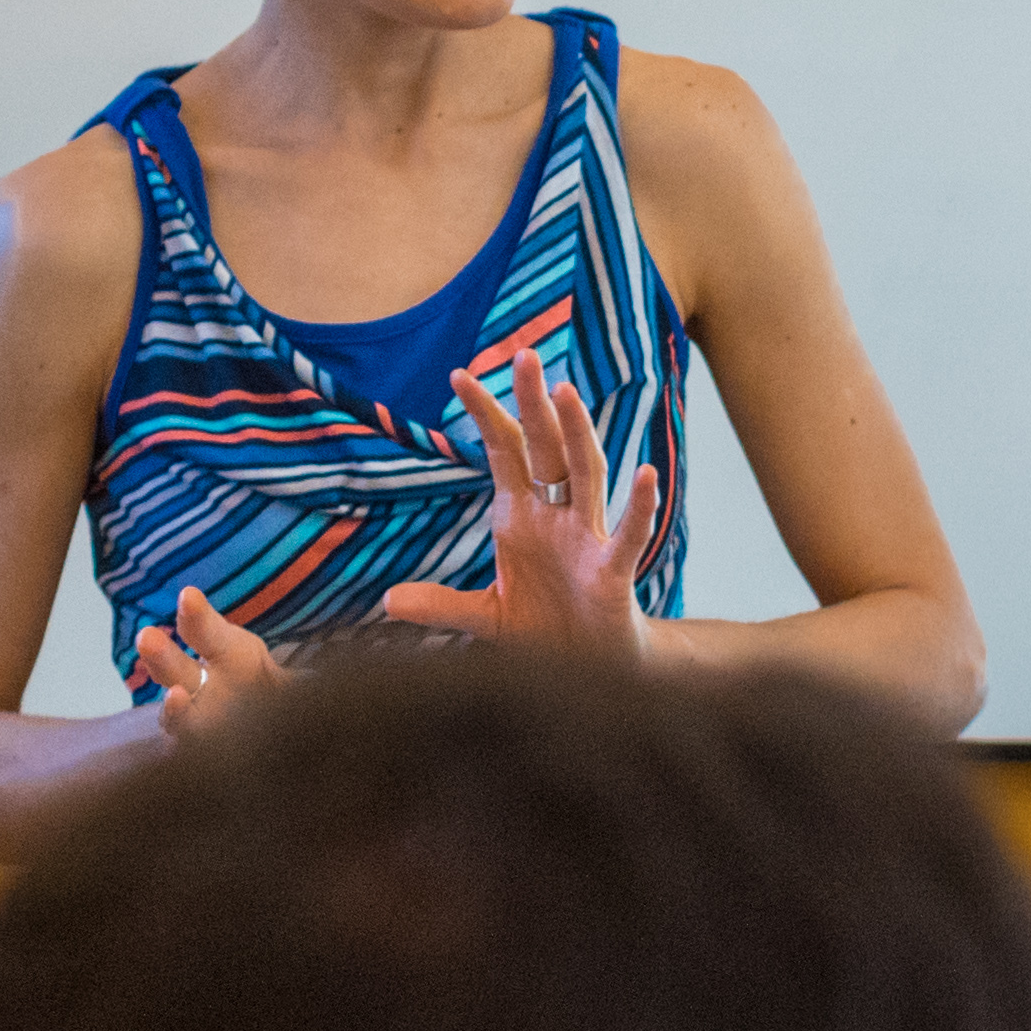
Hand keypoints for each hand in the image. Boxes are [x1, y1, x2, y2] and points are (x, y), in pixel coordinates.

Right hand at [126, 587, 286, 741]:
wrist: (264, 729)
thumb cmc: (269, 690)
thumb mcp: (286, 675)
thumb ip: (297, 678)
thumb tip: (333, 670)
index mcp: (225, 651)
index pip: (203, 630)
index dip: (196, 616)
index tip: (189, 597)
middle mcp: (200, 684)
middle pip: (175, 668)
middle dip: (162, 655)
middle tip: (147, 638)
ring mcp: (194, 719)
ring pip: (177, 713)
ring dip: (174, 707)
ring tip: (176, 697)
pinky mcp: (194, 749)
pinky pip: (185, 748)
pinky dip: (187, 744)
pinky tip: (183, 748)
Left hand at [373, 354, 666, 658]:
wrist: (587, 676)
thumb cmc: (542, 637)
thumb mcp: (484, 621)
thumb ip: (442, 607)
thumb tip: (387, 603)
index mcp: (520, 518)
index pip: (502, 453)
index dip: (485, 414)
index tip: (458, 374)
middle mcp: (555, 518)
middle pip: (545, 449)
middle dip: (533, 404)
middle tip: (524, 354)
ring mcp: (587, 540)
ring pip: (585, 475)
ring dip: (577, 434)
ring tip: (566, 393)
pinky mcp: (612, 572)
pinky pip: (628, 534)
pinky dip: (638, 506)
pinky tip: (644, 474)